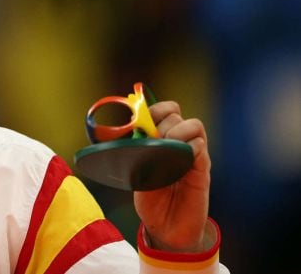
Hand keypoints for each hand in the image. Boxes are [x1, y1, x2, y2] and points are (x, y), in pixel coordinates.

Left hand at [133, 100, 211, 251]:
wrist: (166, 229)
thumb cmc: (151, 200)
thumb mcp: (137, 175)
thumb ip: (138, 154)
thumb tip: (137, 133)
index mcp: (159, 140)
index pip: (163, 110)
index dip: (154, 109)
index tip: (143, 120)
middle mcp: (177, 143)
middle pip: (175, 114)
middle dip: (161, 123)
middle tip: (153, 143)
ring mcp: (191, 154)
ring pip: (193, 125)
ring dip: (176, 132)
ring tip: (166, 151)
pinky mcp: (202, 169)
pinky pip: (200, 147)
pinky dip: (190, 148)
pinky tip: (180, 161)